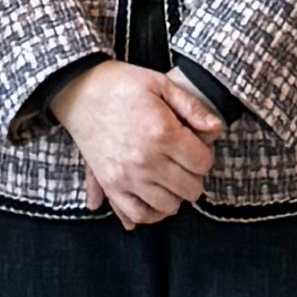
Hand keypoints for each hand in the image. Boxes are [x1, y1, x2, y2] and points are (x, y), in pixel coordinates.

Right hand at [48, 61, 219, 228]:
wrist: (79, 90)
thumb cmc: (122, 84)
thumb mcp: (161, 84)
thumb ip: (192, 107)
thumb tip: (216, 128)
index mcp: (162, 133)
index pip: (202, 163)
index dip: (206, 157)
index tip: (198, 149)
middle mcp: (146, 159)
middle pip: (189, 188)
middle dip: (194, 178)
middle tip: (187, 165)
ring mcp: (126, 175)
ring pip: (168, 205)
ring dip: (176, 196)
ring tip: (172, 181)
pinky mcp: (110, 183)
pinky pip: (137, 213)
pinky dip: (151, 213)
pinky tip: (156, 201)